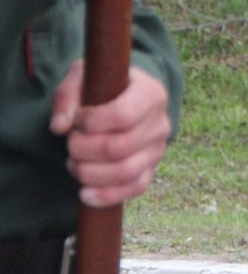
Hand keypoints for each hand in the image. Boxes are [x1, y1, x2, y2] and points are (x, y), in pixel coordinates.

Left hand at [50, 62, 171, 207]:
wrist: (123, 101)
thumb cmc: (102, 88)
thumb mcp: (83, 78)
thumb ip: (67, 97)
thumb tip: (60, 127)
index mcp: (151, 93)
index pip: (122, 115)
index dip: (91, 122)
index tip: (76, 119)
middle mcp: (161, 123)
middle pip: (119, 148)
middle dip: (83, 150)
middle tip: (70, 142)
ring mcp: (158, 149)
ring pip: (125, 172)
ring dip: (89, 172)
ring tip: (74, 163)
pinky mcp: (151, 170)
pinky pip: (134, 189)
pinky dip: (106, 196)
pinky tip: (84, 193)